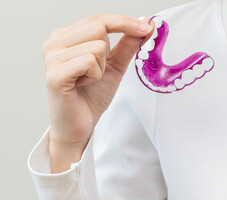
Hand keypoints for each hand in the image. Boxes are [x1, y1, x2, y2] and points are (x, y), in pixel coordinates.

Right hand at [41, 14, 153, 172]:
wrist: (80, 126)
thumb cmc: (92, 96)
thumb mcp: (114, 66)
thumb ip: (126, 45)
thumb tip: (143, 25)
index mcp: (65, 37)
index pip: (98, 19)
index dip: (124, 22)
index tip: (147, 27)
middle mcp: (54, 42)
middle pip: (99, 27)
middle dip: (108, 53)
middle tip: (98, 72)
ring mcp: (51, 57)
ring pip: (98, 46)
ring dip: (102, 68)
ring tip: (88, 81)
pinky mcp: (55, 74)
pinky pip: (90, 61)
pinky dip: (95, 75)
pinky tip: (82, 85)